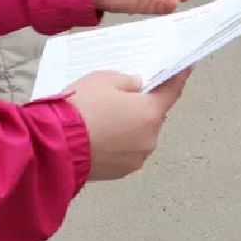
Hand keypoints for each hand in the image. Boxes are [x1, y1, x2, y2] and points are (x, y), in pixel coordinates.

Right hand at [66, 70, 189, 180]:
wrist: (54, 146)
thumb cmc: (81, 107)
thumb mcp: (103, 79)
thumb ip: (128, 81)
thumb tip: (138, 88)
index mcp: (150, 113)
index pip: (172, 91)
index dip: (178, 77)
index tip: (186, 67)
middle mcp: (149, 139)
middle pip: (152, 116)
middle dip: (142, 106)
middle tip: (121, 97)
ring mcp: (135, 159)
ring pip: (138, 135)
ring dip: (129, 127)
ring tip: (103, 119)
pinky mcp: (119, 173)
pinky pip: (125, 151)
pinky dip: (117, 143)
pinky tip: (98, 136)